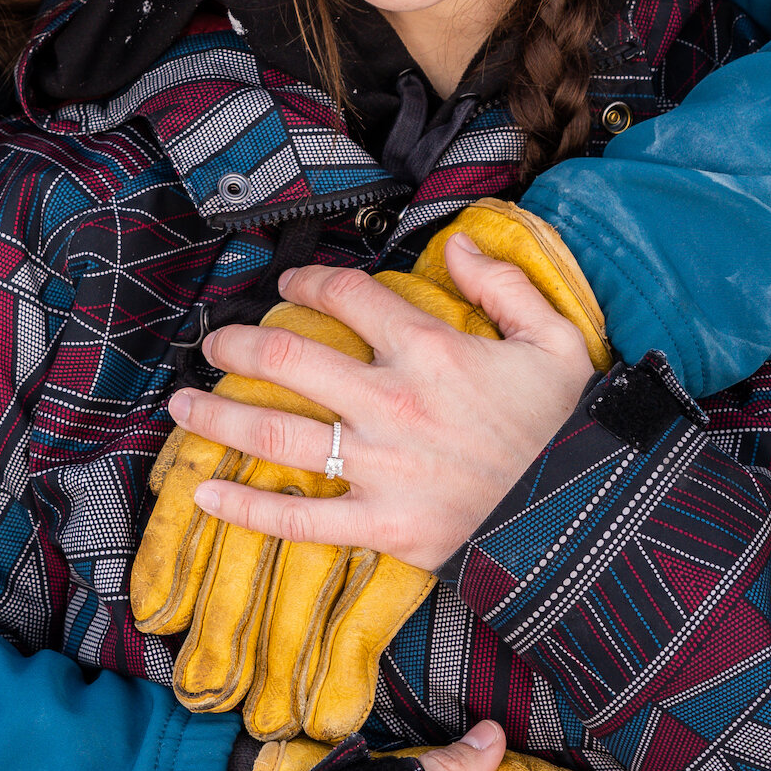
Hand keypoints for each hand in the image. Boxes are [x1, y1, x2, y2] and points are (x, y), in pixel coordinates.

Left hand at [167, 234, 596, 575]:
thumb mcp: (557, 339)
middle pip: (290, 360)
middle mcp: (393, 403)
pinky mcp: (383, 527)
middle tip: (215, 343)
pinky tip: (206, 493)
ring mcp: (382, 469)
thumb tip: (457, 244)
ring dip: (220, 416)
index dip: (308, 283)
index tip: (288, 285)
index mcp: (432, 351)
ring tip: (182, 404)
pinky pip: (300, 518)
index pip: (348, 298)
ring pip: (279, 435)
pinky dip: (247, 510)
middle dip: (239, 346)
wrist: (588, 515)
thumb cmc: (568, 427)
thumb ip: (504, 283)